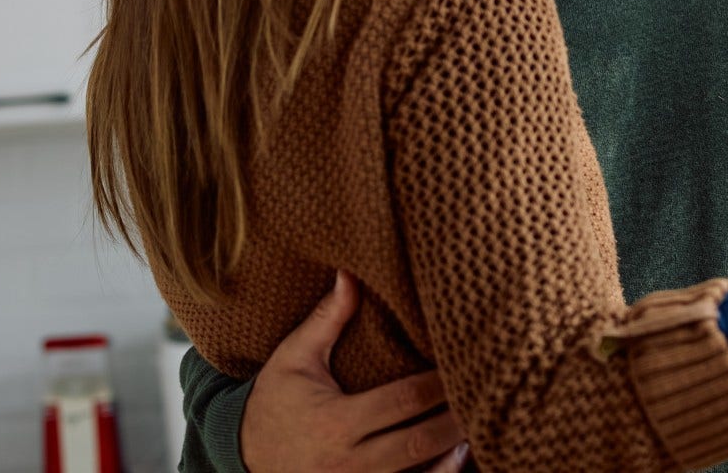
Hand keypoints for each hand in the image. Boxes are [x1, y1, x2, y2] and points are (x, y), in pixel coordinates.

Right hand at [240, 270, 466, 472]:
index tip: (461, 365)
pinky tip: (453, 461)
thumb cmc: (274, 401)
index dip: (437, 385)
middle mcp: (349, 461)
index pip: (403, 401)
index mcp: (336, 421)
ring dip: (451, 458)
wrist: (243, 455)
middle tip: (484, 396)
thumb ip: (326, 319)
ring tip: (473, 430)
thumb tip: (349, 273)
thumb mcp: (294, 357)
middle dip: (454, 422)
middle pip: (418, 442)